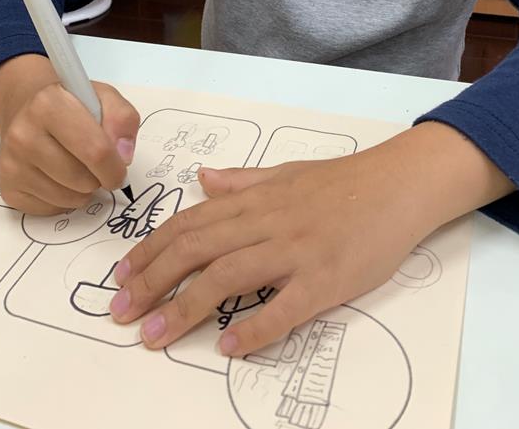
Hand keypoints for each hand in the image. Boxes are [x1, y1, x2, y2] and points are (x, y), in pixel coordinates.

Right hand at [0, 53, 139, 214]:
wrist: (27, 109)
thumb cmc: (71, 105)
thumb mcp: (104, 98)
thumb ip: (122, 120)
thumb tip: (123, 157)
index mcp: (49, 104)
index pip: (95, 151)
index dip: (115, 168)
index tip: (120, 170)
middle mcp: (23, 134)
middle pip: (82, 180)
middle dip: (99, 178)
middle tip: (95, 163)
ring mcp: (12, 163)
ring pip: (69, 198)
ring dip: (83, 190)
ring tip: (77, 166)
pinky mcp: (8, 188)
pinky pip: (52, 210)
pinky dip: (64, 200)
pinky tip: (58, 176)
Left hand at [110, 122, 512, 354]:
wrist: (398, 185)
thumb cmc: (343, 181)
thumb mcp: (285, 172)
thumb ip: (242, 181)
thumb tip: (202, 179)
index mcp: (255, 199)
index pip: (190, 224)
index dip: (151, 250)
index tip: (122, 275)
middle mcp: (268, 223)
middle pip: (198, 250)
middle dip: (153, 282)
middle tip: (120, 312)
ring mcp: (296, 251)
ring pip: (229, 277)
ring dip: (185, 308)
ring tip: (153, 335)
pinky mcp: (326, 280)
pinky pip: (284, 308)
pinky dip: (253, 328)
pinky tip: (226, 347)